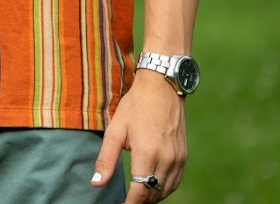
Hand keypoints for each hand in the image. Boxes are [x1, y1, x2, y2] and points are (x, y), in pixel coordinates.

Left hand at [92, 73, 187, 201]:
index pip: (140, 190)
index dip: (130, 203)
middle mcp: (166, 159)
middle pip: (153, 193)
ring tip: (136, 198)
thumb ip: (106, 159)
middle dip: (139, 202)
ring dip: (152, 197)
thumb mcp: (115, 130)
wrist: (162, 88)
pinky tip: (152, 187)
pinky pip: (175, 181)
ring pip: (166, 190)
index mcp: (147, 153)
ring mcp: (178, 158)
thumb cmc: (135, 106)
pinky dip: (163, 189)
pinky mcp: (183, 156)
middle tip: (125, 202)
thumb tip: (96, 183)